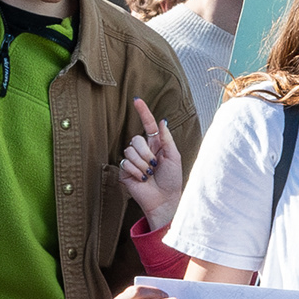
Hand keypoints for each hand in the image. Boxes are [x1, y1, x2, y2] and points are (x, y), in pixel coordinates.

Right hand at [117, 101, 183, 231]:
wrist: (164, 199)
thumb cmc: (172, 180)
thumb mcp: (174, 157)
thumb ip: (167, 139)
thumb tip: (162, 120)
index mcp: (156, 144)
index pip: (147, 125)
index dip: (143, 112)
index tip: (137, 100)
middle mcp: (143, 150)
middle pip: (136, 139)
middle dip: (146, 153)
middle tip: (154, 166)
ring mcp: (132, 160)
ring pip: (130, 150)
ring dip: (142, 164)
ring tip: (149, 174)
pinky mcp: (125, 171)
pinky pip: (126, 163)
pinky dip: (136, 171)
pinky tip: (142, 179)